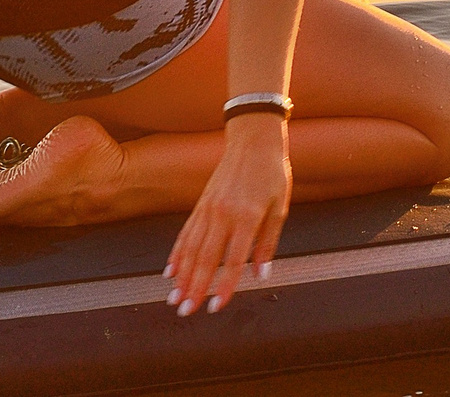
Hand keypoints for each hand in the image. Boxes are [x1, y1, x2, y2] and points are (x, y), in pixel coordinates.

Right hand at [166, 114, 288, 315]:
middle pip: (204, 259)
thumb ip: (268, 243)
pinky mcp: (200, 203)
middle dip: (193, 288)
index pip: (232, 261)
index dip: (224, 287)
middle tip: (184, 311)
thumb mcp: (280, 207)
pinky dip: (177, 253)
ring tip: (173, 298)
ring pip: (190, 248)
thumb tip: (261, 275)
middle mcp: (222, 214)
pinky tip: (170, 270)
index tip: (215, 307)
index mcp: (246, 217)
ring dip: (181, 276)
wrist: (253, 139)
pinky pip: (186, 233)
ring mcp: (208, 208)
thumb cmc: (271, 173)